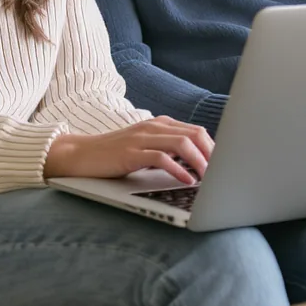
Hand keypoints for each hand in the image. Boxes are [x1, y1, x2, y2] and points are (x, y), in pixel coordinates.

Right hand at [44, 116, 212, 184]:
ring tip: (209, 179)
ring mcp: (141, 138)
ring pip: (181, 143)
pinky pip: (160, 157)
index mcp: (159, 124)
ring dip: (200, 162)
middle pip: (194, 134)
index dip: (214, 148)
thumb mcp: (144, 149)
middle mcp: (153, 127)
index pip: (196, 131)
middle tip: (223, 174)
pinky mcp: (130, 152)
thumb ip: (167, 151)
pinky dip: (178, 169)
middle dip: (213, 154)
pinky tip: (187, 180)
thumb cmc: (114, 155)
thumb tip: (197, 167)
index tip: (225, 167)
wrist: (80, 154)